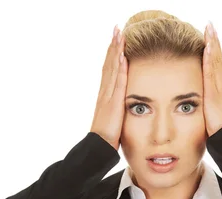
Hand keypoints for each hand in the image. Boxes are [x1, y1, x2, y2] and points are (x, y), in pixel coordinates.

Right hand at [90, 24, 127, 150]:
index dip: (112, 54)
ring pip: (112, 69)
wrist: (98, 147)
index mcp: (104, 95)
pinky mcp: (112, 103)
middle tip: (117, 29)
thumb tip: (121, 107)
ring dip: (116, 51)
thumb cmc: (106, 137)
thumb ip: (116, 110)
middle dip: (113, 46)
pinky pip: (117, 83)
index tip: (116, 40)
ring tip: (119, 35)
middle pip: (109, 64)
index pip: (109, 70)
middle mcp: (104, 92)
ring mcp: (107, 96)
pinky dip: (120, 69)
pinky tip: (123, 57)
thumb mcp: (112, 119)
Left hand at [202, 21, 221, 136]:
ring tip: (209, 30)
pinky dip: (211, 58)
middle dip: (214, 42)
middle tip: (210, 26)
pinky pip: (212, 72)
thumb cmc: (220, 131)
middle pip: (219, 59)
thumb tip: (204, 103)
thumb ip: (210, 106)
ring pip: (217, 62)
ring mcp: (221, 88)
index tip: (210, 37)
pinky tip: (208, 47)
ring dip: (213, 45)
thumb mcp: (213, 115)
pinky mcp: (215, 92)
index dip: (215, 51)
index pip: (218, 66)